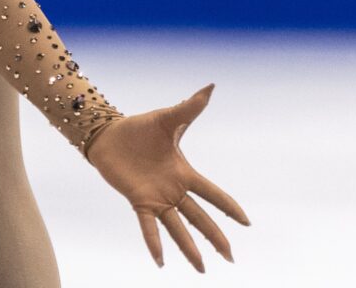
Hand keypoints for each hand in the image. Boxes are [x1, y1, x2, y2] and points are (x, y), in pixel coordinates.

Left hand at [86, 83, 249, 271]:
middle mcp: (173, 190)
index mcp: (184, 173)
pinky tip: (160, 261)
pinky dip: (154, 243)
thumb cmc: (140, 128)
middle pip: (199, 218)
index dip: (229, 207)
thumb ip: (189, 107)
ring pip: (177, 228)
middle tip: (231, 258)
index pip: (212, 194)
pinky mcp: (138, 201)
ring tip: (202, 269)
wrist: (109, 134)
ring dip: (189, 248)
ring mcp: (156, 198)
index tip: (247, 223)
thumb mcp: (168, 119)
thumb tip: (211, 86)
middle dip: (216, 237)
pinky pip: (148, 226)